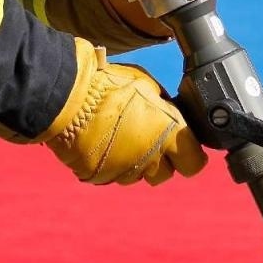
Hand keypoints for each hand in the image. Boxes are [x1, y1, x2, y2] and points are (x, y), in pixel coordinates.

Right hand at [40, 39, 205, 185]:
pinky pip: (112, 174)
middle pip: (165, 174)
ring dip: (135, 161)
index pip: (193, 164)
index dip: (189, 155)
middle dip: (160, 159)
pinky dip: (111, 163)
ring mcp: (123, 170)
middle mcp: (149, 158)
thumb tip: (169, 115)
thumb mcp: (147, 86)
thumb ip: (163, 108)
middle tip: (148, 138)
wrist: (68, 98)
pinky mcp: (100, 176)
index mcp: (168, 133)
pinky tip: (102, 142)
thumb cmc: (109, 85)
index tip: (183, 147)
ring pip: (137, 175)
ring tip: (119, 136)